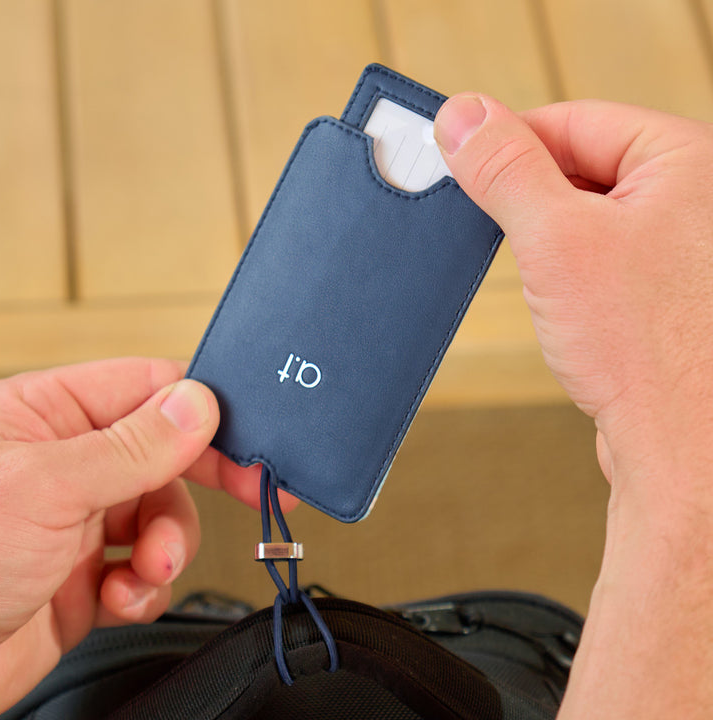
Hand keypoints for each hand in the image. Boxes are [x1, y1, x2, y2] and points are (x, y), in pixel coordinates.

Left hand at [0, 358, 271, 712]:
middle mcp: (67, 462)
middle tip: (255, 487)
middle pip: (166, 452)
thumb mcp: (48, 488)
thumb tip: (198, 405)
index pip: (147, 387)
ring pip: (164, 514)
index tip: (247, 435)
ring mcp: (79, 519)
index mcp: (47, 415)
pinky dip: (145, 586)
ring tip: (148, 567)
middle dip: (206, 478)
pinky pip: (146, 568)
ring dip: (169, 544)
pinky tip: (122, 595)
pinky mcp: (87, 574)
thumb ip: (133, 445)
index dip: (203, 408)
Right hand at [435, 97, 712, 717]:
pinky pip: (597, 257)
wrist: (684, 448)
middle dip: (527, 197)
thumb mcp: (556, 239)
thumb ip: (506, 170)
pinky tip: (561, 302)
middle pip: (580, 166)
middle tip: (490, 222)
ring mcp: (679, 248)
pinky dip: (565, 271)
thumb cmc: (650, 350)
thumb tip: (463, 119)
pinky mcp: (661, 291)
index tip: (460, 156)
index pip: (574, 120)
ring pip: (585, 216)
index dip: (508, 138)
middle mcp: (692, 201)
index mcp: (687, 162)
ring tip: (539, 274)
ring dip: (545, 238)